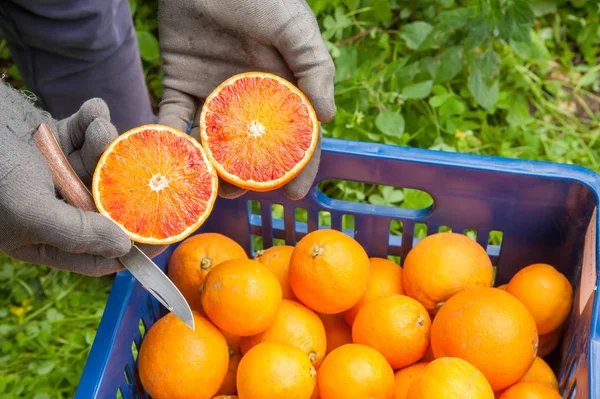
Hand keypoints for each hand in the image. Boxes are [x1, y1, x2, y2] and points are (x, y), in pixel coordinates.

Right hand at [0, 81, 131, 275]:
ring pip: (102, 165)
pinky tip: (91, 110)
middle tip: (143, 169)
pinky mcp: (57, 139)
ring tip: (98, 129)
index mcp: (43, 237)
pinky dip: (93, 120)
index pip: (97, 255)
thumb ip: (76, 233)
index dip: (132, 248)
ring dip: (107, 144)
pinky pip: (88, 133)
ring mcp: (57, 172)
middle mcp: (55, 207)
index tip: (164, 234)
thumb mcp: (28, 210)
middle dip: (123, 186)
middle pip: (108, 207)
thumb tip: (123, 247)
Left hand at [157, 0, 335, 199]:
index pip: (293, 135)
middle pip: (250, 147)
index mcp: (280, 88)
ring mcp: (213, 93)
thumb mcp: (296, 29)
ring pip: (212, 141)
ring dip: (209, 167)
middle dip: (247, 175)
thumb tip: (328, 116)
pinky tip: (174, 159)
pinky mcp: (180, 83)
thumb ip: (314, 69)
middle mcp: (247, 97)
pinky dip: (171, 139)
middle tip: (239, 194)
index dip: (297, 166)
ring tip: (207, 189)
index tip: (295, 194)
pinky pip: (174, 117)